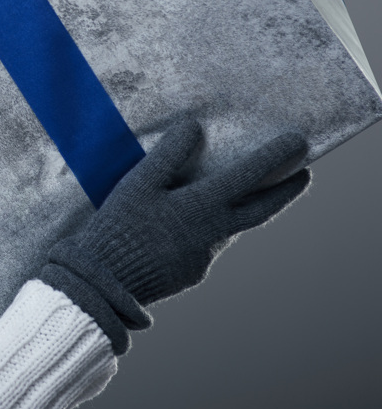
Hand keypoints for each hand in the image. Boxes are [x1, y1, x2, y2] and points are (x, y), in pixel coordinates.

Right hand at [70, 120, 310, 306]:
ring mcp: (205, 256)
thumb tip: (193, 126)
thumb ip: (167, 155)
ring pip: (233, 227)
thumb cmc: (119, 227)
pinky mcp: (193, 271)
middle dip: (285, 191)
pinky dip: (212, 227)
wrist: (106, 282)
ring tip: (246, 194)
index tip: (299, 141)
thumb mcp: (137, 185)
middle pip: (261, 210)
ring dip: (246, 209)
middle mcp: (213, 233)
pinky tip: (194, 223)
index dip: (274, 157)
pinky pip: (209, 244)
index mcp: (201, 208)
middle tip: (303, 174)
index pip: (248, 177)